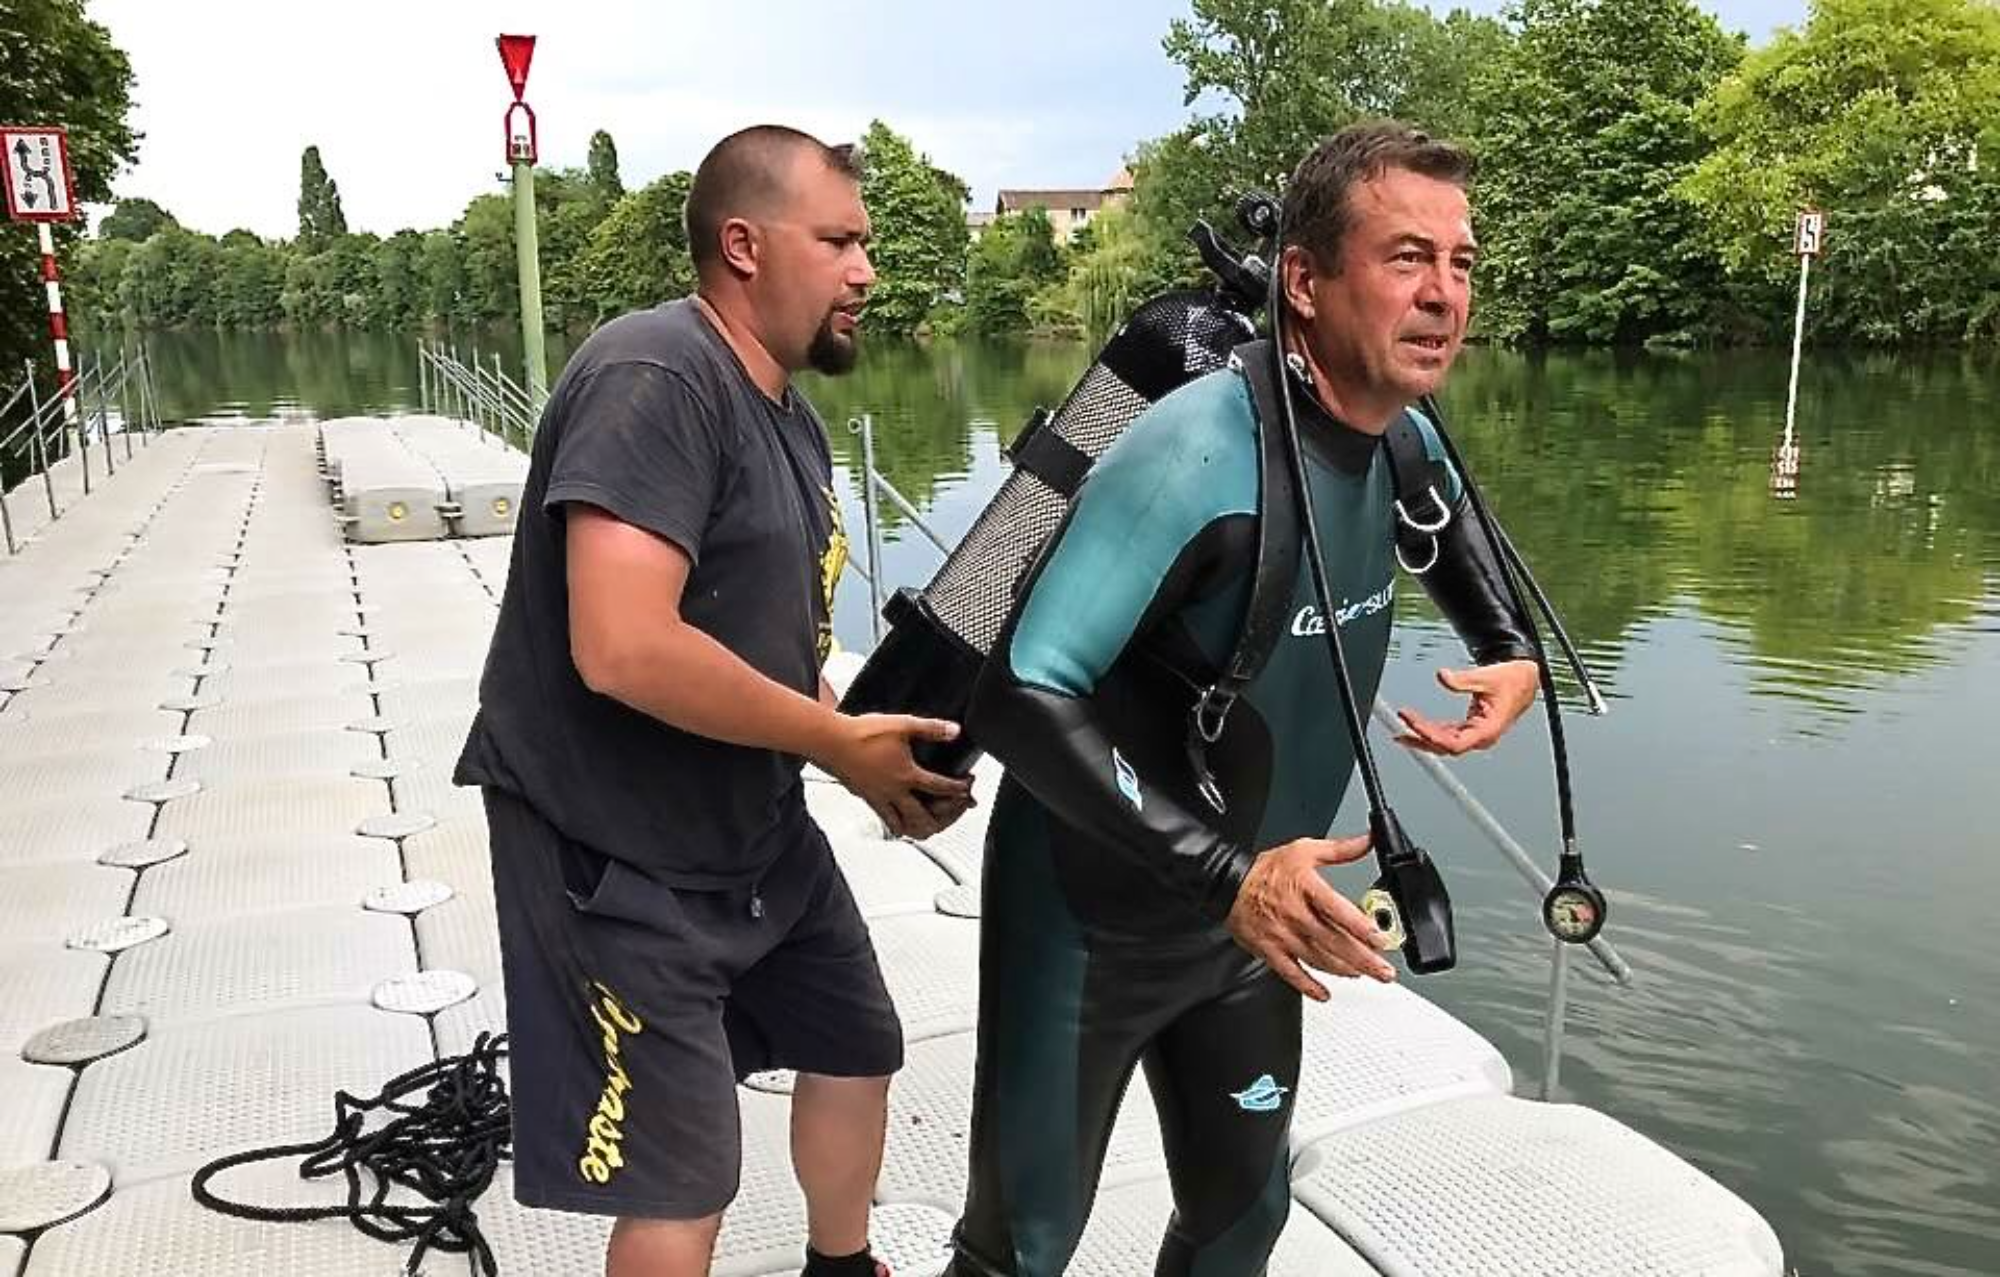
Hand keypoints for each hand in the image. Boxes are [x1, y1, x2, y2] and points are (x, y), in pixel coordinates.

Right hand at [816, 714, 974, 838]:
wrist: (831, 741)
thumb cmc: (862, 734)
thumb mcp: (903, 724)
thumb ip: (931, 729)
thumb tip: (954, 731)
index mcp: (907, 775)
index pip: (941, 788)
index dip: (959, 789)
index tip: (967, 788)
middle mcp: (894, 792)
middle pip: (925, 818)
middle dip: (945, 818)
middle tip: (955, 811)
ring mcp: (879, 798)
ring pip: (903, 826)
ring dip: (920, 829)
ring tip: (931, 826)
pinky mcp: (866, 798)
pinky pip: (884, 819)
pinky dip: (897, 825)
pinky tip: (900, 822)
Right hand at [1225, 834, 1396, 1001]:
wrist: (1228, 884)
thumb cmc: (1266, 870)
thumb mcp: (1305, 850)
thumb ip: (1341, 849)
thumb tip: (1367, 841)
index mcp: (1307, 889)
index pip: (1338, 911)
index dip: (1361, 927)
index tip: (1380, 939)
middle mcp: (1296, 915)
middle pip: (1335, 942)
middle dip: (1363, 960)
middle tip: (1384, 971)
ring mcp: (1283, 936)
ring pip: (1318, 960)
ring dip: (1344, 971)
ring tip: (1363, 975)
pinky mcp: (1270, 950)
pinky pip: (1291, 973)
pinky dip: (1308, 986)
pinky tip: (1323, 993)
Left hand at [1395, 660, 1538, 756]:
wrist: (1525, 680)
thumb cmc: (1512, 681)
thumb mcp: (1486, 676)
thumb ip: (1463, 679)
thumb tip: (1442, 676)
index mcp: (1487, 730)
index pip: (1454, 743)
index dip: (1430, 735)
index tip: (1412, 722)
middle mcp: (1481, 737)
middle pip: (1445, 746)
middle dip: (1421, 737)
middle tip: (1401, 725)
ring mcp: (1476, 735)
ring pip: (1445, 744)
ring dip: (1423, 737)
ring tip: (1401, 731)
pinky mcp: (1471, 729)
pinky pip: (1448, 735)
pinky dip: (1432, 732)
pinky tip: (1417, 727)